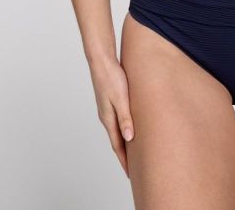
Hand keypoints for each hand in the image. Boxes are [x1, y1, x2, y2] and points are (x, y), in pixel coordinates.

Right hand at [89, 56, 134, 177]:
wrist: (101, 61)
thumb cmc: (111, 78)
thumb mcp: (121, 99)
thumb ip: (125, 118)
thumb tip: (130, 138)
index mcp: (108, 118)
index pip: (117, 145)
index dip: (124, 160)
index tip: (131, 173)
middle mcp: (106, 116)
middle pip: (116, 141)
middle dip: (124, 155)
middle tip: (134, 168)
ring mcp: (107, 109)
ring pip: (117, 131)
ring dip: (124, 143)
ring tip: (133, 152)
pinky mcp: (109, 101)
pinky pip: (117, 121)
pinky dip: (123, 129)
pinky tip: (129, 127)